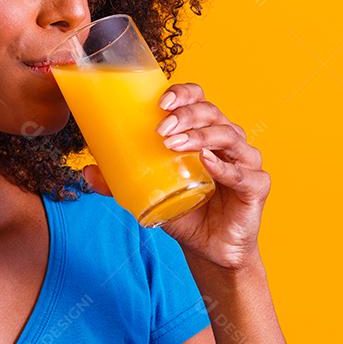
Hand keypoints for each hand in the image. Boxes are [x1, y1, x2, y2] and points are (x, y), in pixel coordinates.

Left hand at [81, 82, 269, 270]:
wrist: (208, 249)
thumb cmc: (183, 211)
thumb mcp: (146, 194)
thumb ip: (118, 182)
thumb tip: (85, 171)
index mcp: (203, 132)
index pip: (199, 99)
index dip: (184, 93)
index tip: (161, 100)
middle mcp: (227, 141)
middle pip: (212, 113)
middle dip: (186, 115)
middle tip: (161, 128)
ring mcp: (245, 162)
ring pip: (228, 136)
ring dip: (200, 136)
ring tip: (173, 144)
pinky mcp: (257, 187)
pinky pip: (244, 173)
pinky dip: (226, 167)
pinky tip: (208, 163)